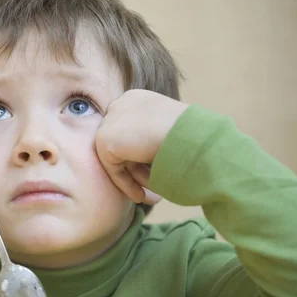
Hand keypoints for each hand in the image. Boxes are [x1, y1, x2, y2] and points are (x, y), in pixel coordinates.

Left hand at [95, 89, 187, 203]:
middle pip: (123, 145)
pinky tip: (140, 196)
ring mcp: (111, 120)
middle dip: (137, 171)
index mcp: (140, 99)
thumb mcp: (171, 133)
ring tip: (152, 197)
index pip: (132, 132)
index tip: (156, 175)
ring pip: (118, 157)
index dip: (142, 158)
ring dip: (135, 179)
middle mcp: (123, 104)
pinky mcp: (104, 137)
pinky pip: (112, 167)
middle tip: (152, 192)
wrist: (189, 135)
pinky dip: (125, 184)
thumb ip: (152, 141)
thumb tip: (148, 162)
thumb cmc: (192, 136)